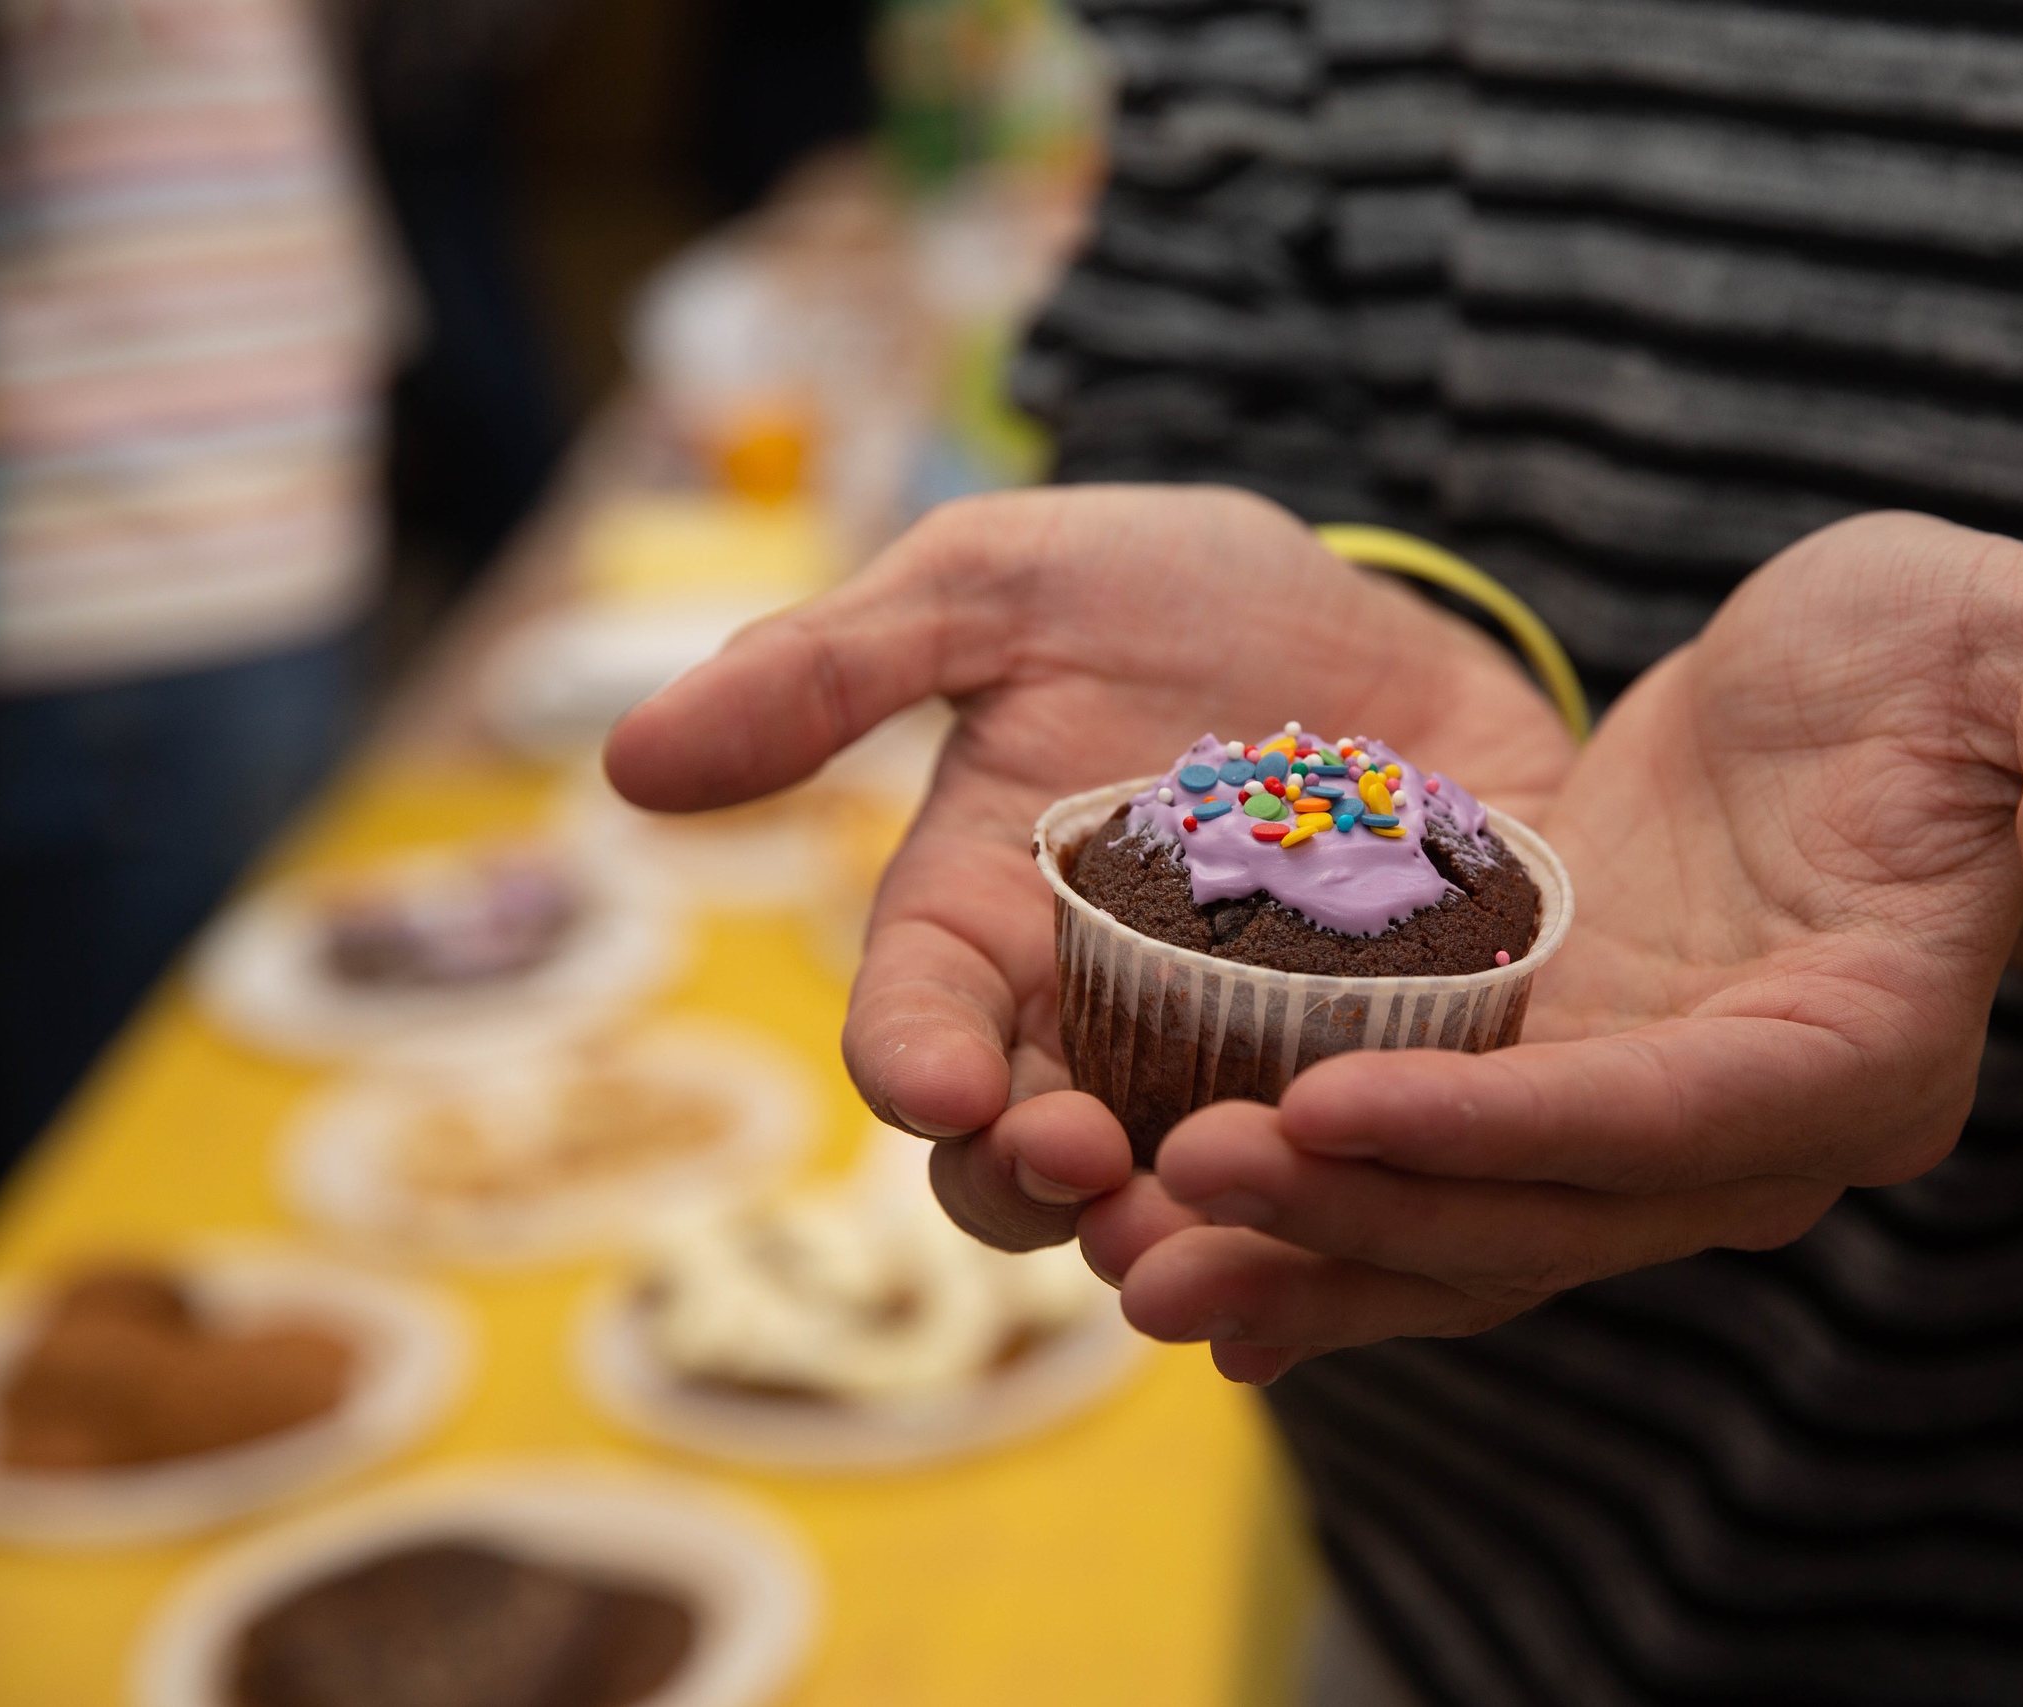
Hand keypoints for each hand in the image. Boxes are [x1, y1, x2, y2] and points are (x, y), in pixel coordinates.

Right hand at [604, 485, 1573, 1246]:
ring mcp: (1231, 1072)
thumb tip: (628, 761)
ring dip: (1173, 1237)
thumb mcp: (1006, 587)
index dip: (911, 1064)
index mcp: (980, 924)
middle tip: (1079, 1161)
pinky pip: (1336, 1195)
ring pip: (1169, 1209)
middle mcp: (1089, 1027)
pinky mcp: (1374, 1087)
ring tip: (1205, 1216)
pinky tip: (1350, 1236)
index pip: (912, 1029)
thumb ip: (837, 666)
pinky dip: (1332, 1230)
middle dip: (1030, 1184)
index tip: (939, 1081)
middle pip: (1018, 1166)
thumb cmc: (1177, 595)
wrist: (1394, 626)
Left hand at [1086, 511, 2022, 1382]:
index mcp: (1864, 1047)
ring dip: (1307, 1255)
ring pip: (1466, 1229)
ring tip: (1134, 1259)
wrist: (1869, 693)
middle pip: (1539, 1215)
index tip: (1321, 1106)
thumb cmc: (1960, 659)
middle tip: (1164, 1211)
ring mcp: (1638, 1116)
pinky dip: (1320, 1216)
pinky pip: (1431, 1176)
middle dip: (1354, 1219)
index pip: (1672, 1124)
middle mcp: (1746, 1126)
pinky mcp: (1554, 1076)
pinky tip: (1177, 1242)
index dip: (1502, 1133)